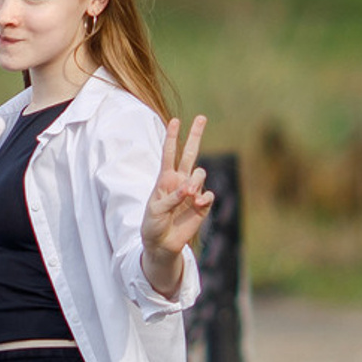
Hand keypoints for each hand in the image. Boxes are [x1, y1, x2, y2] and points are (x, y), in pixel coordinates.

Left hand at [142, 114, 213, 296]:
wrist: (162, 243)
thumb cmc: (153, 224)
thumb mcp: (156, 210)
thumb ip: (171, 198)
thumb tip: (190, 190)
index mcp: (165, 179)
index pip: (169, 154)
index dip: (172, 137)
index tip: (175, 120)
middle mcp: (180, 181)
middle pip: (189, 153)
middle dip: (195, 135)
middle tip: (201, 117)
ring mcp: (192, 192)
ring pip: (200, 173)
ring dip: (196, 181)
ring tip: (189, 195)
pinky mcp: (202, 204)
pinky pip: (208, 195)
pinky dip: (203, 197)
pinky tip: (197, 204)